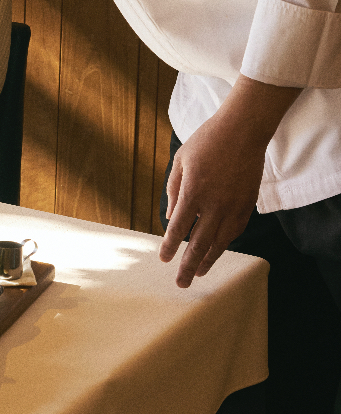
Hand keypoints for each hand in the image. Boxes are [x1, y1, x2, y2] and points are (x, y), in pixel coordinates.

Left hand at [159, 76, 299, 286]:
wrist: (242, 130)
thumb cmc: (205, 142)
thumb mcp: (179, 162)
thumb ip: (173, 191)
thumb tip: (170, 218)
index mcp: (193, 192)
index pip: (178, 227)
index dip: (170, 246)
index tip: (163, 259)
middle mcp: (214, 204)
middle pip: (200, 243)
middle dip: (189, 265)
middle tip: (181, 283)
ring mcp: (234, 205)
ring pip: (221, 242)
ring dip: (209, 260)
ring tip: (199, 273)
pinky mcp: (248, 204)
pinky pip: (235, 231)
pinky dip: (225, 243)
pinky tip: (217, 250)